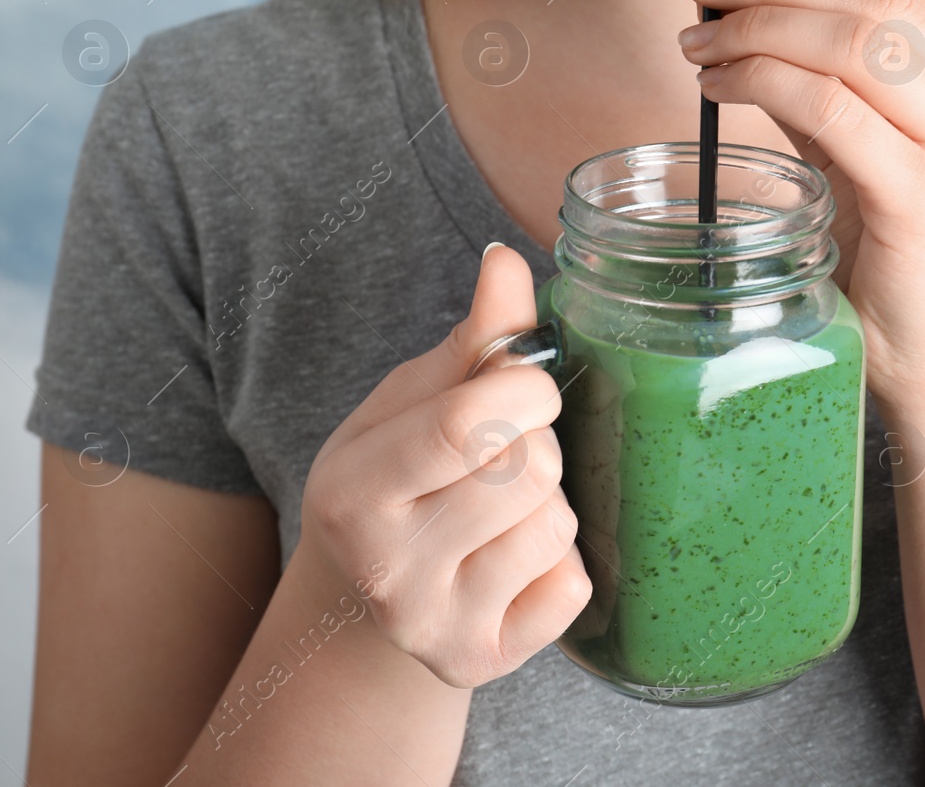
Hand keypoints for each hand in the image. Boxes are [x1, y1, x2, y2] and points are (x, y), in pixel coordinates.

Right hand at [297, 245, 591, 687]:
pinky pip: (573, 588)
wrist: (365, 597)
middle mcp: (385, 572)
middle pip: (528, 473)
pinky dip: (561, 565)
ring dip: (550, 502)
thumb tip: (507, 260)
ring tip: (505, 508)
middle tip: (504, 455)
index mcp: (351, 491)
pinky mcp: (483, 664)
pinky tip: (515, 561)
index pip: (464, 426)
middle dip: (536, 444)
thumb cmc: (399, 475)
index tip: (529, 385)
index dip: (523, 389)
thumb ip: (473, 339)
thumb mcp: (413, 401)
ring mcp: (433, 628)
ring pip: (557, 527)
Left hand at [679, 0, 924, 403]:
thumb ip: (835, 85)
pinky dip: (763, 82)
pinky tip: (717, 86)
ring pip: (856, 43)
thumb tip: (746, 12)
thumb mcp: (877, 155)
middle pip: (878, 2)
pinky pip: (832, 108)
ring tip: (696, 39)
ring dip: (760, 26)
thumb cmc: (902, 268)